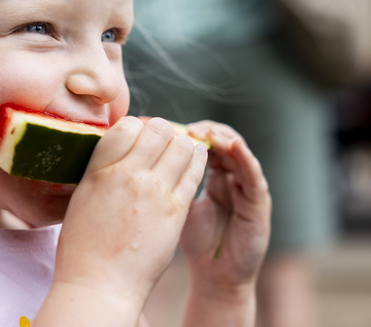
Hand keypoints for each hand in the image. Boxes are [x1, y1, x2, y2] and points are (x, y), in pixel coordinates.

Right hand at [53, 117, 207, 308]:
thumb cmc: (84, 244)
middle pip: (159, 130)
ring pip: (182, 146)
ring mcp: (156, 192)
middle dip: (162, 132)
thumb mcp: (83, 195)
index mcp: (100, 169)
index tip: (139, 138)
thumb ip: (103, 168)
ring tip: (178, 153)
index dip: (137, 128)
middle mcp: (129, 174)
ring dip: (181, 144)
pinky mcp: (176, 211)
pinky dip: (196, 161)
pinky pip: (194, 172)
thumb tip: (123, 148)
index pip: (128, 125)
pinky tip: (193, 162)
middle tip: (161, 144)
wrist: (101, 284)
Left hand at [179, 121, 270, 296]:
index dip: (190, 133)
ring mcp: (248, 190)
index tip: (170, 127)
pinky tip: (235, 148)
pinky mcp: (260, 205)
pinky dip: (246, 160)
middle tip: (188, 128)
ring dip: (224, 140)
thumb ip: (172, 181)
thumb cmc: (196, 242)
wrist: (215, 277)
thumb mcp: (179, 204)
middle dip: (207, 131)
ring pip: (240, 154)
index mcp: (214, 176)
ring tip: (207, 132)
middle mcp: (233, 178)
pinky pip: (254, 178)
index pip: (206, 144)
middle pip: (224, 143)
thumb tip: (144, 156)